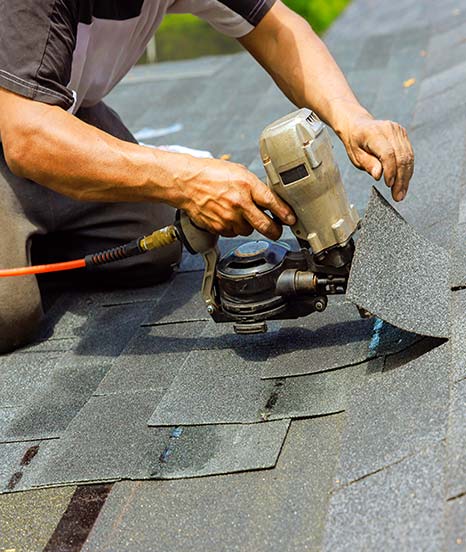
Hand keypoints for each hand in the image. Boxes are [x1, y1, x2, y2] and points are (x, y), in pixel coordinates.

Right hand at [175, 157, 295, 238]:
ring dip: (249, 226)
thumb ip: (254, 186)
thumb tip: (269, 199)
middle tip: (277, 230)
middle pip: (264, 225)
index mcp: (246, 185)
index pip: (272, 202)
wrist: (186, 182)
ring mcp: (228, 217)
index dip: (285, 213)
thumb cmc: (210, 174)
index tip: (291, 219)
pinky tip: (227, 216)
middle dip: (275, 231)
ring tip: (240, 213)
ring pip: (248, 231)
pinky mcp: (218, 227)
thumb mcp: (238, 172)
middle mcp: (239, 202)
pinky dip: (233, 227)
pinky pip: (233, 233)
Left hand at [339, 114, 413, 201]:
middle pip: (401, 156)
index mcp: (374, 133)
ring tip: (401, 193)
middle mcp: (389, 129)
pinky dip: (407, 170)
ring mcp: (398, 131)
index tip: (388, 185)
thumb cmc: (355, 142)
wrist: (358, 125)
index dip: (390, 171)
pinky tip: (403, 183)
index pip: (388, 154)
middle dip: (401, 179)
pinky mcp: (403, 135)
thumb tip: (378, 175)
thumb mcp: (355, 155)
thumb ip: (367, 164)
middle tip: (397, 196)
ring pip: (408, 157)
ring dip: (406, 177)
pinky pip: (409, 155)